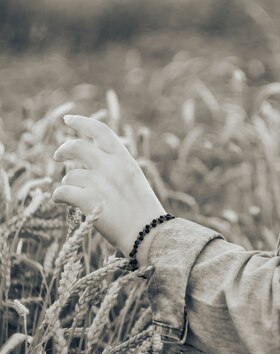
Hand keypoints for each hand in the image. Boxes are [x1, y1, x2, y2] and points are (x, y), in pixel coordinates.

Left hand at [52, 115, 165, 255]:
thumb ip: (117, 164)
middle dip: (63, 149)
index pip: (100, 131)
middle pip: (77, 146)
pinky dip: (58, 197)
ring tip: (77, 194)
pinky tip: (61, 201)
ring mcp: (98, 183)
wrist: (148, 233)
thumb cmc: (143, 210)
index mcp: (124, 159)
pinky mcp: (88, 200)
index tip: (69, 120)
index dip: (81, 122)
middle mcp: (111, 166)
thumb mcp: (135, 178)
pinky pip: (62, 192)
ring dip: (69, 183)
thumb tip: (93, 154)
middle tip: (58, 156)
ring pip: (70, 175)